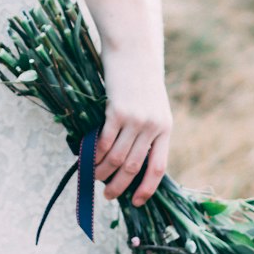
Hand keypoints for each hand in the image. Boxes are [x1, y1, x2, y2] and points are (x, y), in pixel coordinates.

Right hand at [95, 41, 173, 208]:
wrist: (134, 50)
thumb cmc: (141, 79)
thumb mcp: (153, 105)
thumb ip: (147, 131)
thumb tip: (131, 161)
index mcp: (165, 127)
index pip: (158, 167)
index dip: (147, 188)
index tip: (137, 202)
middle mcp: (153, 127)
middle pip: (134, 167)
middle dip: (119, 185)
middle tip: (108, 195)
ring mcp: (135, 119)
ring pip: (117, 157)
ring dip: (103, 171)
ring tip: (94, 176)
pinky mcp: (117, 111)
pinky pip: (104, 142)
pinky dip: (94, 154)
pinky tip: (87, 158)